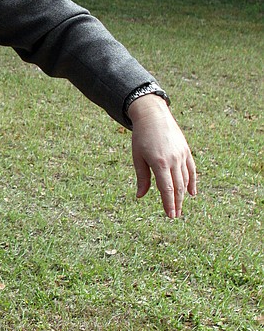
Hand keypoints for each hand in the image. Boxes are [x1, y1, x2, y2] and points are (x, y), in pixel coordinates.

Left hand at [129, 95, 196, 218]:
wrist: (153, 115)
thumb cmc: (141, 137)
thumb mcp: (138, 157)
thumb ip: (142, 177)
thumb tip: (140, 196)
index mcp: (159, 163)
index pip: (167, 188)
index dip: (169, 203)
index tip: (170, 215)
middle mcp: (173, 160)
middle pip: (178, 187)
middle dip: (177, 203)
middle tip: (174, 216)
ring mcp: (181, 155)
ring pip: (186, 179)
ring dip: (184, 195)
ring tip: (180, 207)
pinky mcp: (186, 150)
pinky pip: (191, 169)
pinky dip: (192, 182)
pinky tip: (192, 193)